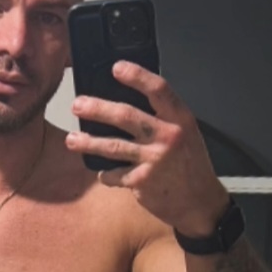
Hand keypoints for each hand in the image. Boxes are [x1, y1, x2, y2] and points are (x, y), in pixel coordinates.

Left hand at [67, 61, 227, 234]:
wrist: (199, 203)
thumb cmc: (190, 164)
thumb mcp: (185, 133)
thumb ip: (163, 118)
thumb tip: (128, 104)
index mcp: (180, 119)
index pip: (158, 90)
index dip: (137, 76)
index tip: (116, 68)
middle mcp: (167, 136)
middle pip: (126, 116)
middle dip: (98, 109)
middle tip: (77, 105)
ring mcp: (154, 160)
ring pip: (113, 146)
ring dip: (88, 143)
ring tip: (71, 140)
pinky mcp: (142, 182)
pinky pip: (115, 175)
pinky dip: (106, 175)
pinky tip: (103, 173)